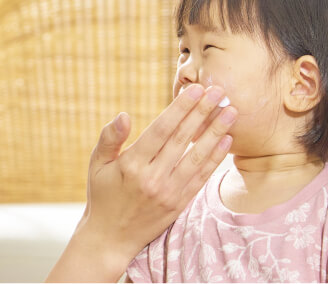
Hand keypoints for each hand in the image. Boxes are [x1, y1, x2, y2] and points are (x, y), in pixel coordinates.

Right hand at [46, 84, 235, 281]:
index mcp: (131, 164)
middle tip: (219, 91)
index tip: (195, 90)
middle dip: (203, 112)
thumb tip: (124, 115)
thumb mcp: (96, 164)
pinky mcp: (180, 203)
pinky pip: (201, 177)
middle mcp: (152, 178)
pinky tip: (225, 140)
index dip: (180, 108)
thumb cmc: (103, 195)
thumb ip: (109, 138)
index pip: (161, 130)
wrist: (111, 237)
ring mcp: (169, 192)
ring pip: (197, 156)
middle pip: (183, 139)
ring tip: (231, 111)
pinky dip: (215, 158)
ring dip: (216, 132)